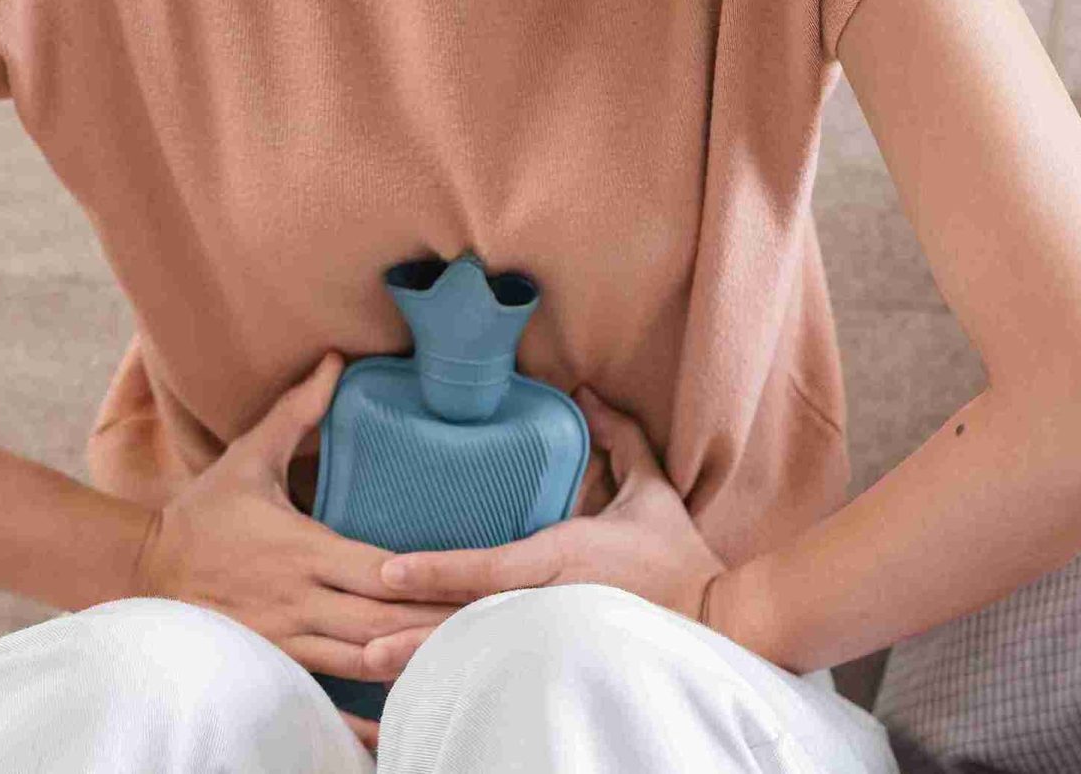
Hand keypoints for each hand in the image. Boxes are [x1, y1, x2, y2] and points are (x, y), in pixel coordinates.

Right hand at [126, 349, 458, 757]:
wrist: (145, 570)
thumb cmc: (205, 512)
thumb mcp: (250, 456)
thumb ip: (298, 411)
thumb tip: (337, 361)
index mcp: (303, 549)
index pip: (379, 571)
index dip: (426, 581)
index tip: (476, 582)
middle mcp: (300, 600)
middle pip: (383, 622)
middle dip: (438, 626)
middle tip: (497, 628)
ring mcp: (288, 639)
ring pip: (364, 662)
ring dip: (413, 663)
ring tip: (468, 662)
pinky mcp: (278, 662)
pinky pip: (331, 691)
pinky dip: (368, 706)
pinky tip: (402, 714)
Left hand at [352, 384, 729, 685]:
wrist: (722, 624)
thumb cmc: (679, 561)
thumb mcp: (649, 494)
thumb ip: (618, 440)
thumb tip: (586, 393)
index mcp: (564, 558)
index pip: (489, 568)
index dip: (437, 570)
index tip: (388, 571)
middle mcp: (550, 605)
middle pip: (469, 622)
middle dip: (413, 635)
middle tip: (358, 646)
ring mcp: (553, 641)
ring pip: (478, 655)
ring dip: (425, 663)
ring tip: (371, 670)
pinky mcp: (560, 664)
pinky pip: (501, 672)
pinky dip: (462, 680)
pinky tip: (424, 689)